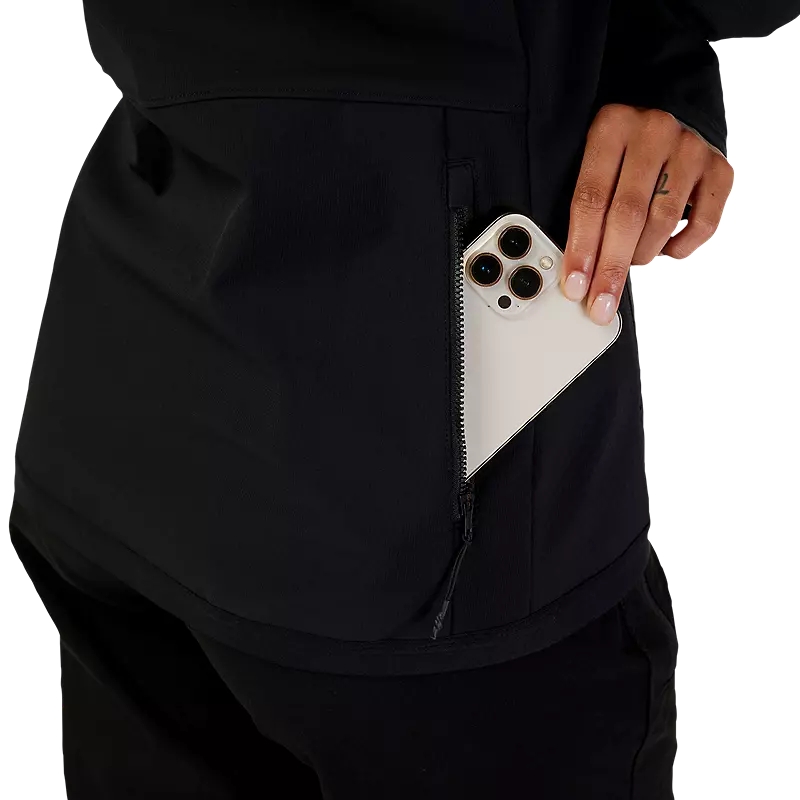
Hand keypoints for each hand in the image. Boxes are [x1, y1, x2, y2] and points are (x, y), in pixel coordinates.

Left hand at [561, 104, 734, 323]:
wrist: (673, 115)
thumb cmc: (622, 154)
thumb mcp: (594, 164)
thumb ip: (585, 209)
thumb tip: (575, 273)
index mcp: (611, 127)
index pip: (591, 199)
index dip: (581, 248)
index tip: (575, 285)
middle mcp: (654, 131)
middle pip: (627, 215)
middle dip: (611, 268)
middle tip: (600, 304)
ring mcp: (691, 148)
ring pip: (662, 223)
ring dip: (641, 256)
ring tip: (629, 261)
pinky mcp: (721, 169)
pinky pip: (702, 225)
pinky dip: (679, 248)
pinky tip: (663, 248)